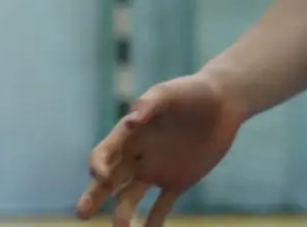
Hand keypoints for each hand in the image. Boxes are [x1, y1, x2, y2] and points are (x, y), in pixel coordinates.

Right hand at [77, 74, 245, 226]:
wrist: (224, 102)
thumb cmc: (193, 92)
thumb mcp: (170, 93)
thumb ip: (150, 104)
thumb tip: (130, 121)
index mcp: (130, 135)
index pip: (103, 154)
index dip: (98, 166)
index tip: (101, 175)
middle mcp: (138, 156)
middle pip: (108, 182)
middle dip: (93, 197)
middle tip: (82, 213)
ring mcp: (156, 171)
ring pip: (129, 198)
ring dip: (122, 214)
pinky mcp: (177, 181)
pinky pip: (161, 207)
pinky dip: (153, 223)